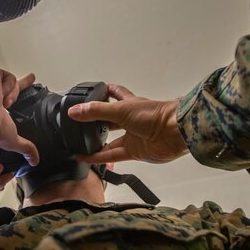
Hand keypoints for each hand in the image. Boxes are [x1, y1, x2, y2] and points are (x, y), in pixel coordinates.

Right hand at [0, 67, 39, 164]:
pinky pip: (8, 77)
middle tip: (32, 77)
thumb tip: (33, 160)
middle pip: (10, 85)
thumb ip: (24, 148)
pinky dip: (7, 87)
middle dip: (23, 82)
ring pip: (12, 83)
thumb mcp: (11, 140)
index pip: (7, 101)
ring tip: (2, 102)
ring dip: (11, 94)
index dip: (14, 96)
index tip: (17, 97)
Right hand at [67, 84, 188, 163]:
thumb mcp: (120, 109)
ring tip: (79, 142)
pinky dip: (98, 157)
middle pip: (110, 118)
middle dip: (97, 120)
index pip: (115, 93)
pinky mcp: (134, 151)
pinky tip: (86, 158)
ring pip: (110, 139)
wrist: (175, 133)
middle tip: (81, 122)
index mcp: (129, 103)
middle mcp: (130, 119)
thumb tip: (74, 111)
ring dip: (96, 141)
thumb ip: (96, 111)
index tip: (92, 92)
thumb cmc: (155, 115)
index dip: (104, 92)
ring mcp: (132, 136)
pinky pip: (112, 155)